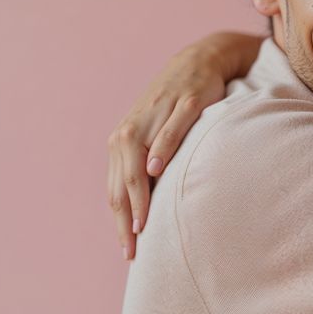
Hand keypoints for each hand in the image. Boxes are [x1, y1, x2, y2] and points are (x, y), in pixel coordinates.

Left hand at [107, 41, 228, 259]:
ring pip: (139, 162)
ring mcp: (157, 117)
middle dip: (126, 219)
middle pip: (123, 182)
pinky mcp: (184, 105)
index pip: (116, 190)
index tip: (128, 251)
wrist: (196, 62)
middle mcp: (131, 131)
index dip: (120, 222)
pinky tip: (156, 169)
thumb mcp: (155, 135)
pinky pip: (169, 130)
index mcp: (122, 142)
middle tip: (133, 249)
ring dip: (138, 195)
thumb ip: (145, 165)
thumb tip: (143, 207)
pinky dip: (161, 149)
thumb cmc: (175, 106)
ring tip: (141, 224)